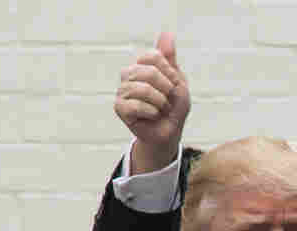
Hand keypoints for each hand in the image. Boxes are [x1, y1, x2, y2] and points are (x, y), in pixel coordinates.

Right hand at [114, 32, 190, 173]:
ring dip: (160, 102)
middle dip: (166, 89)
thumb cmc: (174, 105)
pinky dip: (151, 112)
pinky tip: (152, 116)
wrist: (171, 131)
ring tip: (160, 109)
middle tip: (167, 100)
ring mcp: (122, 91)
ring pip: (143, 89)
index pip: (154, 57)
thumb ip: (169, 58)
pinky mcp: (119, 107)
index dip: (170, 73)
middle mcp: (129, 75)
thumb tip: (167, 33)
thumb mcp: (177, 80)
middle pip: (150, 72)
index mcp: (142, 65)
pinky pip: (135, 105)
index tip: (173, 85)